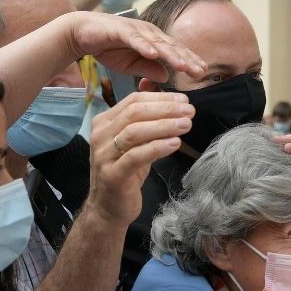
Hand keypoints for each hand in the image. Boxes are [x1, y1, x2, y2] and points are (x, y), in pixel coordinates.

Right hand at [63, 12, 205, 84]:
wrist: (83, 33)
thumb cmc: (110, 48)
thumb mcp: (132, 64)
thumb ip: (149, 69)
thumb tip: (167, 77)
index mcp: (154, 42)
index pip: (176, 53)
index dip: (190, 62)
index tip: (203, 73)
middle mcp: (149, 34)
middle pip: (172, 47)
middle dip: (187, 59)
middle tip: (201, 71)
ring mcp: (136, 31)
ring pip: (157, 43)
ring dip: (171, 54)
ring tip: (182, 65)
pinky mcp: (120, 30)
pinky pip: (134, 39)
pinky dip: (144, 46)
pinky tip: (153, 54)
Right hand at [86, 91, 193, 225]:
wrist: (109, 208)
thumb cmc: (126, 172)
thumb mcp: (136, 141)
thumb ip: (144, 116)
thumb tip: (155, 82)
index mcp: (105, 122)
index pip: (133, 101)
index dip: (160, 98)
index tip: (184, 100)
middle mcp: (100, 135)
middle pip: (135, 113)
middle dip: (165, 109)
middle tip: (190, 110)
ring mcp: (104, 155)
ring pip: (135, 132)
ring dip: (164, 126)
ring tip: (186, 124)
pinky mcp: (113, 174)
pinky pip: (136, 156)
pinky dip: (157, 147)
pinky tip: (175, 144)